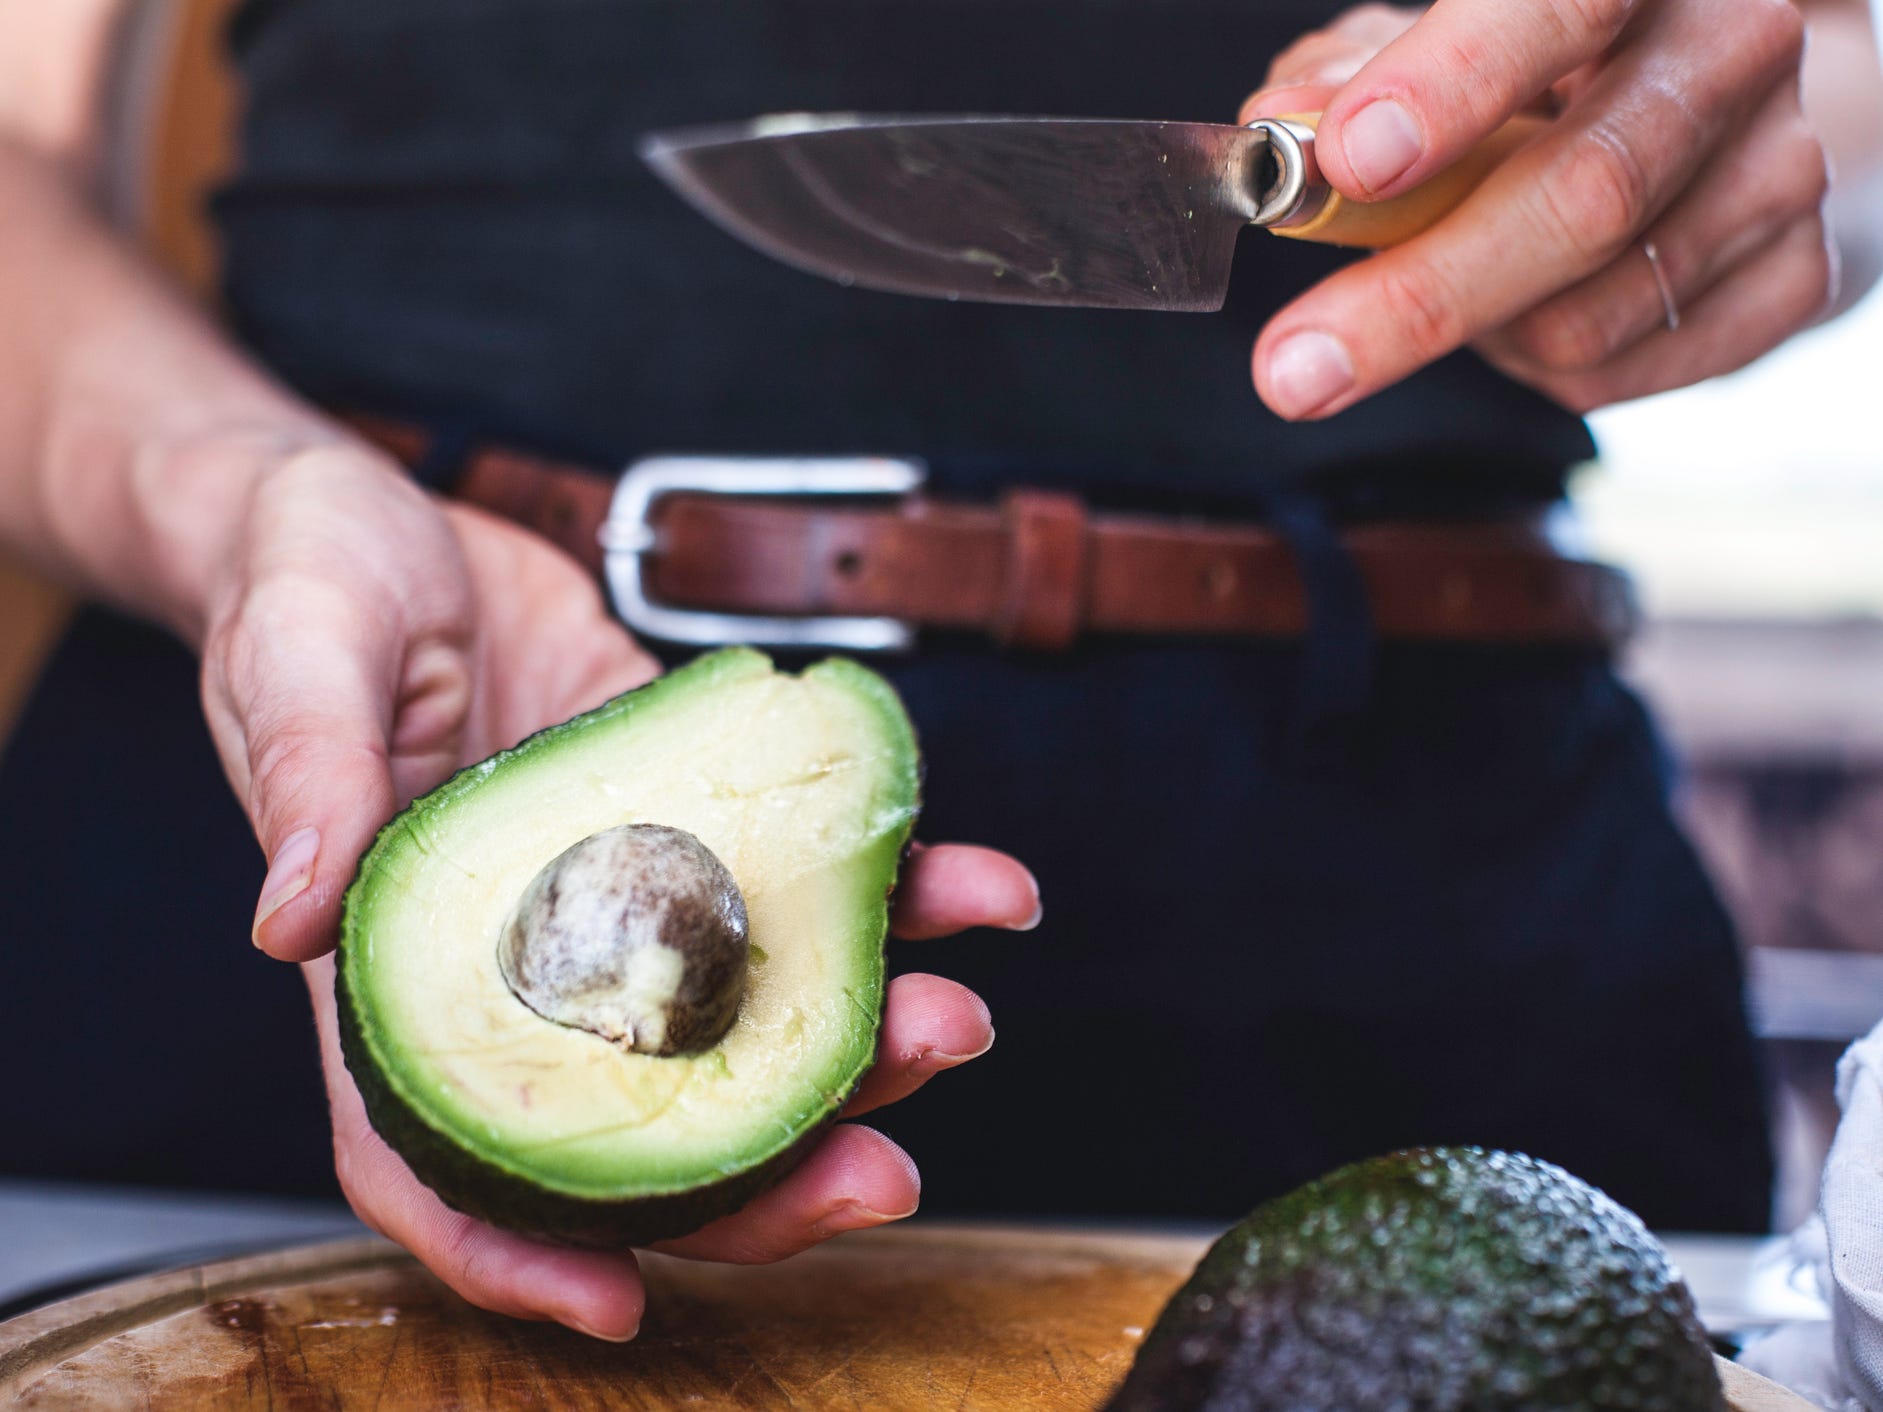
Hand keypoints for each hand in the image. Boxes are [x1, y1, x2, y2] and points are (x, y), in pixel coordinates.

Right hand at [196, 439, 1039, 1336]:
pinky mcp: (692, 812)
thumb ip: (304, 778)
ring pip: (746, 1012)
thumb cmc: (302, 582)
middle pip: (640, 1119)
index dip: (510, 1250)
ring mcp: (621, 892)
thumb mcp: (292, 657)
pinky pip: (798, 876)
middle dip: (767, 1167)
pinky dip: (894, 889)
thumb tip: (288, 923)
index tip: (620, 1310)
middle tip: (886, 1172)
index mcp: (403, 967)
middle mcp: (524, 959)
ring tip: (961, 1012)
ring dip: (861, 1036)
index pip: (431, 1153)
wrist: (384, 508)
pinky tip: (974, 879)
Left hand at [1240, 0, 1834, 417]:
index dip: (1451, 84)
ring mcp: (1779, 168)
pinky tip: (1525, 312)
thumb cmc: (1547, 72)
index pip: (1560, 4)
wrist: (1723, 120)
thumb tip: (1281, 124)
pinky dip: (1534, 367)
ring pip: (1586, 313)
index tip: (1346, 160)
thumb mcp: (1435, 47)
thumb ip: (1350, 77)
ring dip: (1476, 331)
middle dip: (1417, 297)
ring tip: (1451, 283)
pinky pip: (1617, 371)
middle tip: (1289, 367)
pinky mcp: (1794, 277)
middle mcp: (1733, 49)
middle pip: (1583, 194)